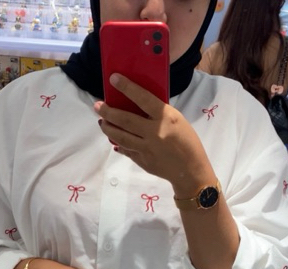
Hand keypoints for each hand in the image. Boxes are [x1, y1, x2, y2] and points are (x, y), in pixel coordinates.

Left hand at [93, 74, 212, 195]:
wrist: (190, 170)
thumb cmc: (187, 141)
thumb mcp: (177, 120)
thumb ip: (158, 113)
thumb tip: (136, 106)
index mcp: (166, 118)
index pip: (143, 99)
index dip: (127, 88)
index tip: (114, 79)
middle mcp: (154, 133)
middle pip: (125, 120)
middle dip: (108, 112)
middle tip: (97, 106)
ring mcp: (147, 149)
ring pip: (121, 137)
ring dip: (108, 128)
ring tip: (101, 122)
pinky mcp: (143, 161)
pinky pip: (127, 150)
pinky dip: (119, 143)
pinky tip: (113, 138)